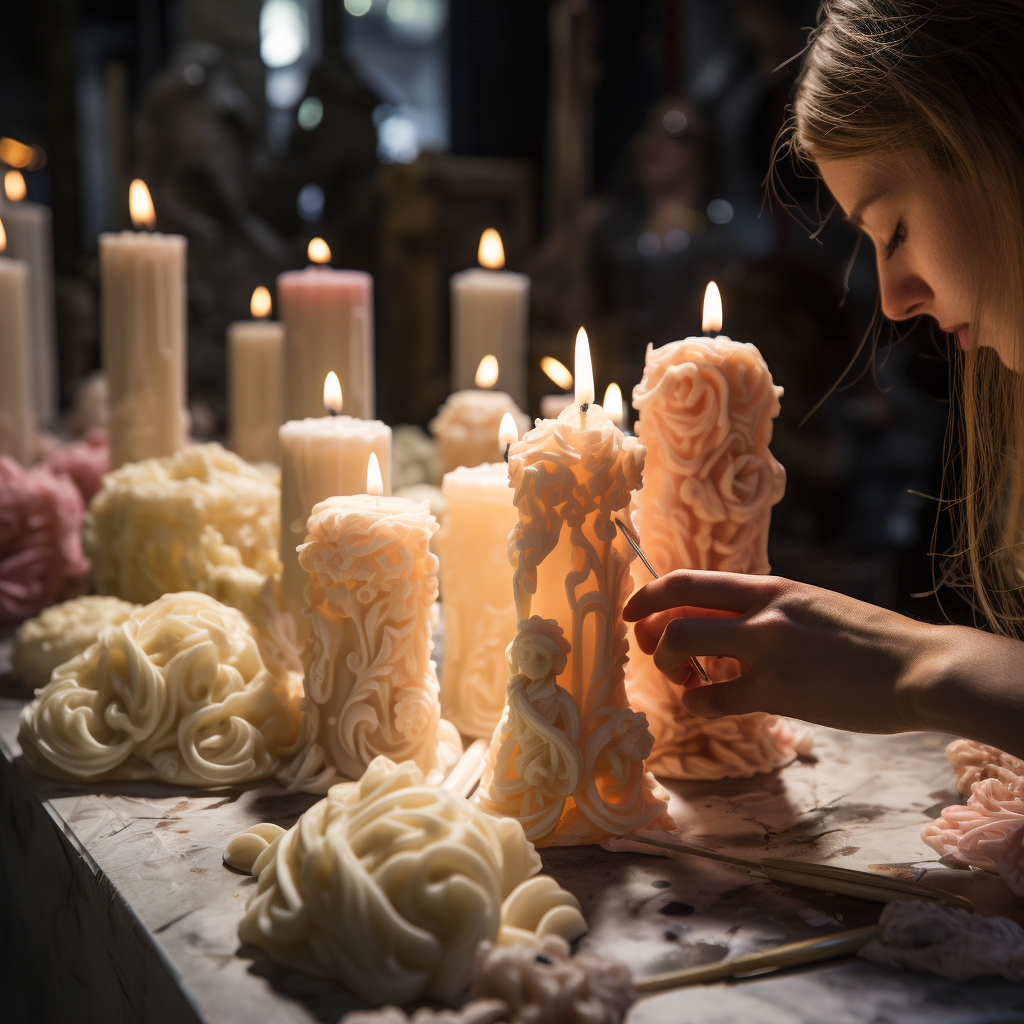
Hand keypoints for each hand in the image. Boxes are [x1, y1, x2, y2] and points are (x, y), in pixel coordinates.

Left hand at [624, 570, 948, 734]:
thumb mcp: (810, 604)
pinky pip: (714, 699)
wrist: (918, 668)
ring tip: (688, 681)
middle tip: (655, 652)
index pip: (690, 580)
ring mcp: (768, 652)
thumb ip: (765, 609)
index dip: (650, 594)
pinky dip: (700, 704)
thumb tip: (721, 619)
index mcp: (770, 586)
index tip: (634, 611)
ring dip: (672, 669)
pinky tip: (711, 704)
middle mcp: (762, 612)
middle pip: (674, 614)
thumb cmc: (867, 639)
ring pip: (684, 649)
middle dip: (650, 634)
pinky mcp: (778, 693)